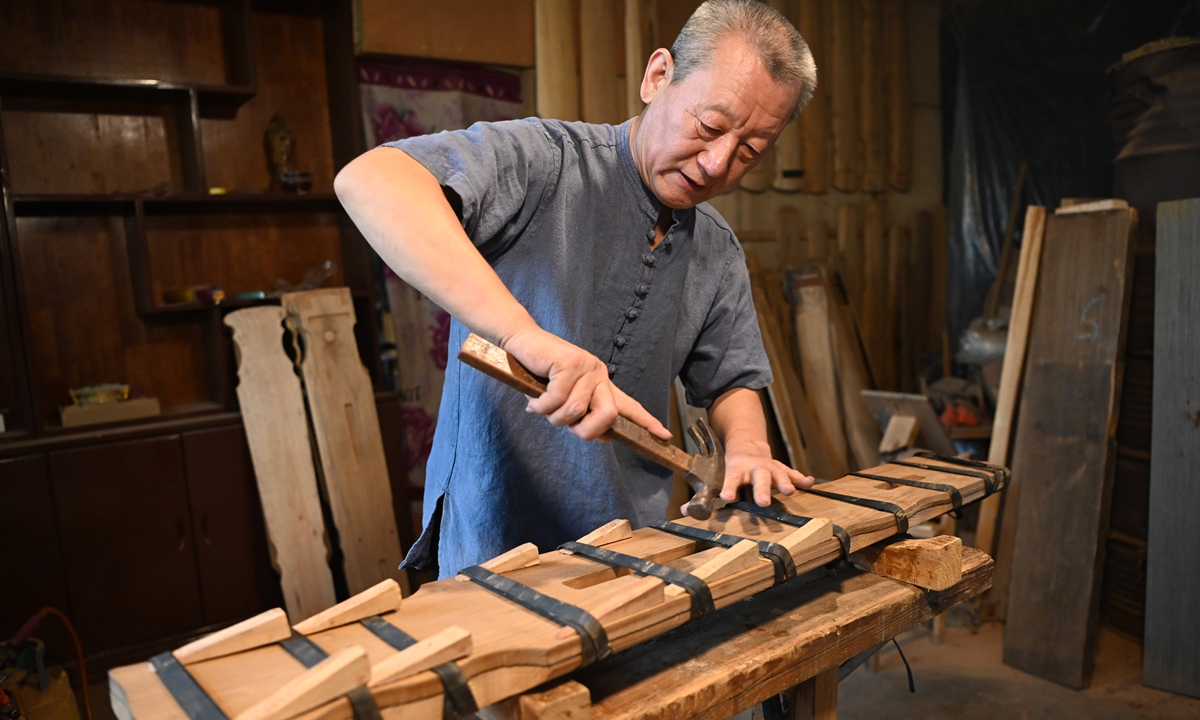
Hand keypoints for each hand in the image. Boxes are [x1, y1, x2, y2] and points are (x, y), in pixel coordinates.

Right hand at [501, 326, 670, 441]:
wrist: (522, 342)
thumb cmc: (540, 373)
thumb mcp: (564, 399)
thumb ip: (583, 415)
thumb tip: (603, 437)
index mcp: (601, 384)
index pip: (629, 405)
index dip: (647, 422)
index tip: (664, 436)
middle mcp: (598, 374)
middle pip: (607, 415)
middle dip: (586, 429)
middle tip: (566, 425)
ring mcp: (586, 367)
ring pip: (576, 410)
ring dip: (553, 416)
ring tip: (541, 406)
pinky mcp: (569, 363)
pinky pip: (556, 399)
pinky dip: (541, 406)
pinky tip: (533, 400)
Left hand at [678, 447, 813, 516]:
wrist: (746, 446)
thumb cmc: (730, 468)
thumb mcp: (715, 478)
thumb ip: (701, 496)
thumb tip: (685, 512)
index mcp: (735, 469)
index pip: (730, 479)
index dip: (729, 488)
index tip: (727, 498)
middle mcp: (753, 467)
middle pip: (759, 477)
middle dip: (762, 489)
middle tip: (764, 502)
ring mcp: (769, 466)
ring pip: (777, 473)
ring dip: (784, 482)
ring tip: (790, 492)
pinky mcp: (780, 468)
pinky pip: (791, 472)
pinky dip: (800, 478)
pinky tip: (809, 483)